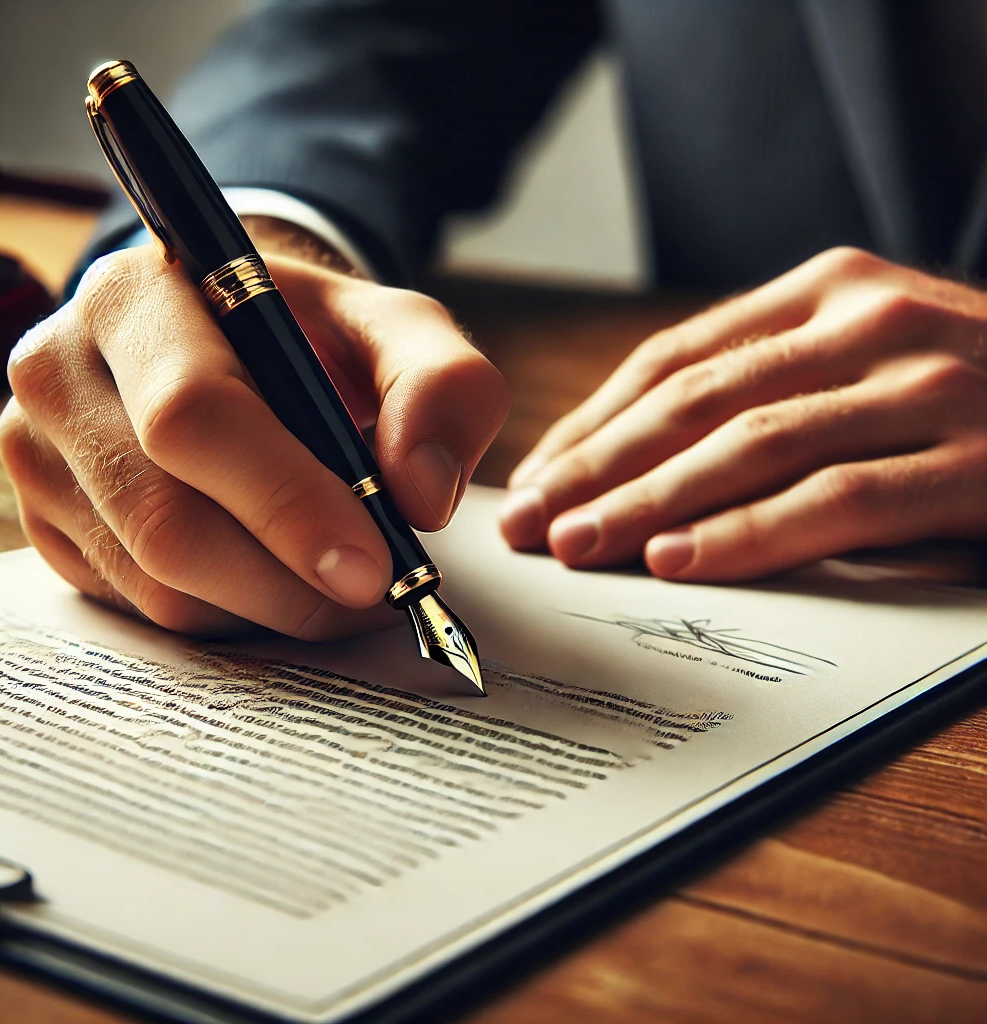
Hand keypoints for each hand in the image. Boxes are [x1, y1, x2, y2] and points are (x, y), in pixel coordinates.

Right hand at [0, 240, 507, 639]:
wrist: (238, 350)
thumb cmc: (311, 340)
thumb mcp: (397, 330)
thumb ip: (441, 386)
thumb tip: (421, 493)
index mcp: (141, 298)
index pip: (194, 415)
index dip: (286, 503)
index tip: (370, 566)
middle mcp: (64, 373)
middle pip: (165, 518)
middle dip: (288, 579)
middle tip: (372, 593)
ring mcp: (40, 456)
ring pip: (157, 580)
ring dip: (269, 604)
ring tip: (338, 580)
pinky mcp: (48, 524)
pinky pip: (144, 606)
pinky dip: (230, 611)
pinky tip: (275, 574)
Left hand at [500, 247, 986, 580]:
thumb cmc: (966, 397)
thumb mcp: (858, 365)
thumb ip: (766, 389)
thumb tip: (638, 458)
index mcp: (829, 291)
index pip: (675, 358)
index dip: (594, 423)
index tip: (537, 478)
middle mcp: (871, 321)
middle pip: (696, 399)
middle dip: (599, 466)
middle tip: (530, 522)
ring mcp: (927, 386)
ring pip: (753, 445)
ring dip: (650, 501)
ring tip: (578, 546)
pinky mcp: (977, 463)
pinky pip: (837, 503)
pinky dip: (750, 533)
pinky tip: (680, 561)